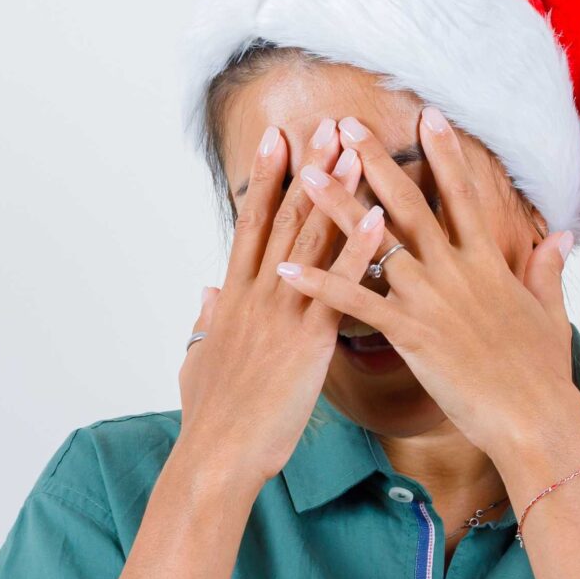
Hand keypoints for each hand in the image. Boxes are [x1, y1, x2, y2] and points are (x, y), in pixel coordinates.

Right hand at [176, 118, 391, 490]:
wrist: (217, 455)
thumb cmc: (211, 419)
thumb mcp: (198, 360)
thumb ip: (206, 322)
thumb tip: (209, 294)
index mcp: (235, 299)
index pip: (253, 224)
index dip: (268, 179)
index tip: (280, 138)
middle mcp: (258, 295)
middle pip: (285, 217)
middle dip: (308, 168)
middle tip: (328, 123)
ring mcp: (283, 314)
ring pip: (312, 240)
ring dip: (336, 191)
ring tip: (358, 148)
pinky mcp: (308, 341)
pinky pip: (340, 287)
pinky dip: (360, 250)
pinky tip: (380, 218)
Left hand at [272, 105, 579, 462]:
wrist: (536, 419)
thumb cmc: (543, 375)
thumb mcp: (549, 313)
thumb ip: (546, 270)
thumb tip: (559, 237)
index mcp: (487, 265)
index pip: (463, 196)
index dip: (445, 154)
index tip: (428, 115)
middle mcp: (456, 272)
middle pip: (410, 204)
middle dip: (376, 160)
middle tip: (346, 124)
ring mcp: (432, 300)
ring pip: (376, 243)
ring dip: (337, 207)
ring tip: (306, 175)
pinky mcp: (411, 334)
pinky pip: (357, 304)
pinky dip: (321, 285)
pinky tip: (286, 270)